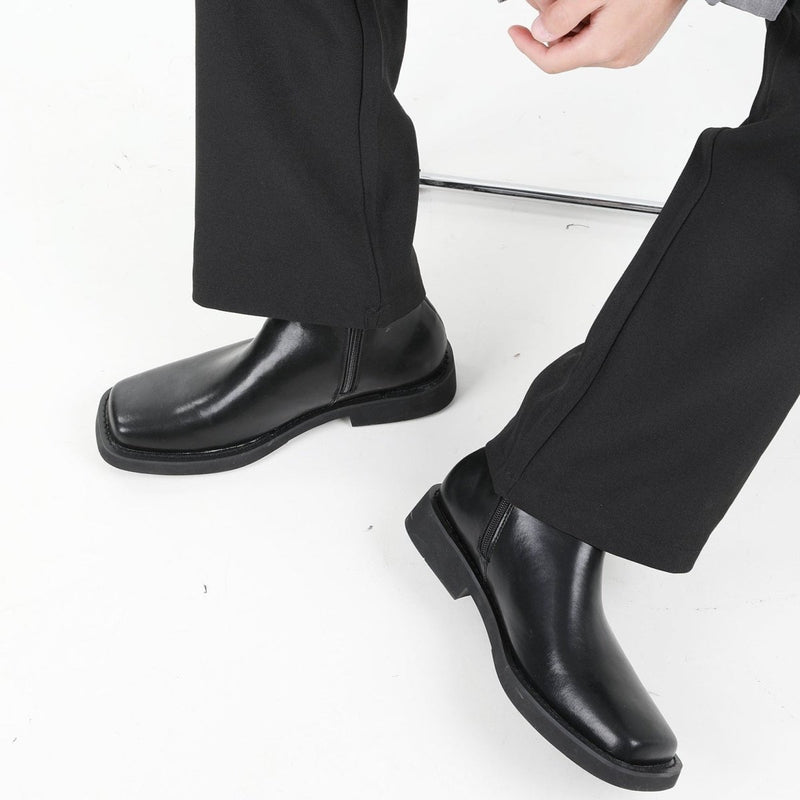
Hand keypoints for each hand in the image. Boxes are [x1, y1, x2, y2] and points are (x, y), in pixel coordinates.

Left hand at [508, 0, 688, 73]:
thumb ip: (562, 16)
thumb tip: (541, 33)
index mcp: (605, 48)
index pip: (552, 61)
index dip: (528, 47)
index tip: (514, 32)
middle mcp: (618, 56)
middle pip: (568, 48)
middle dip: (549, 25)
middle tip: (539, 1)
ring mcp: (630, 50)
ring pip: (584, 40)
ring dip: (568, 20)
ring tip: (563, 1)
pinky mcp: (638, 39)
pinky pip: (602, 35)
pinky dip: (589, 20)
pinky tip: (588, 4)